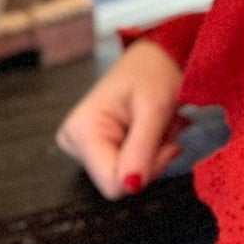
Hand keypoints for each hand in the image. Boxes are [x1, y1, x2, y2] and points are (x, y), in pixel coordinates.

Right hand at [54, 39, 183, 199]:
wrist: (156, 55)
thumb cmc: (154, 72)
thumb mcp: (154, 109)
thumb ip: (141, 150)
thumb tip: (131, 187)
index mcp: (82, 131)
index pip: (113, 184)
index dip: (146, 173)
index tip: (168, 146)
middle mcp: (74, 142)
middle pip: (120, 181)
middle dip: (151, 161)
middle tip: (164, 130)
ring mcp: (83, 146)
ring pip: (127, 176)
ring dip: (153, 155)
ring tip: (157, 125)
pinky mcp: (96, 147)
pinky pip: (128, 166)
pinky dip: (148, 152)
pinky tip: (151, 130)